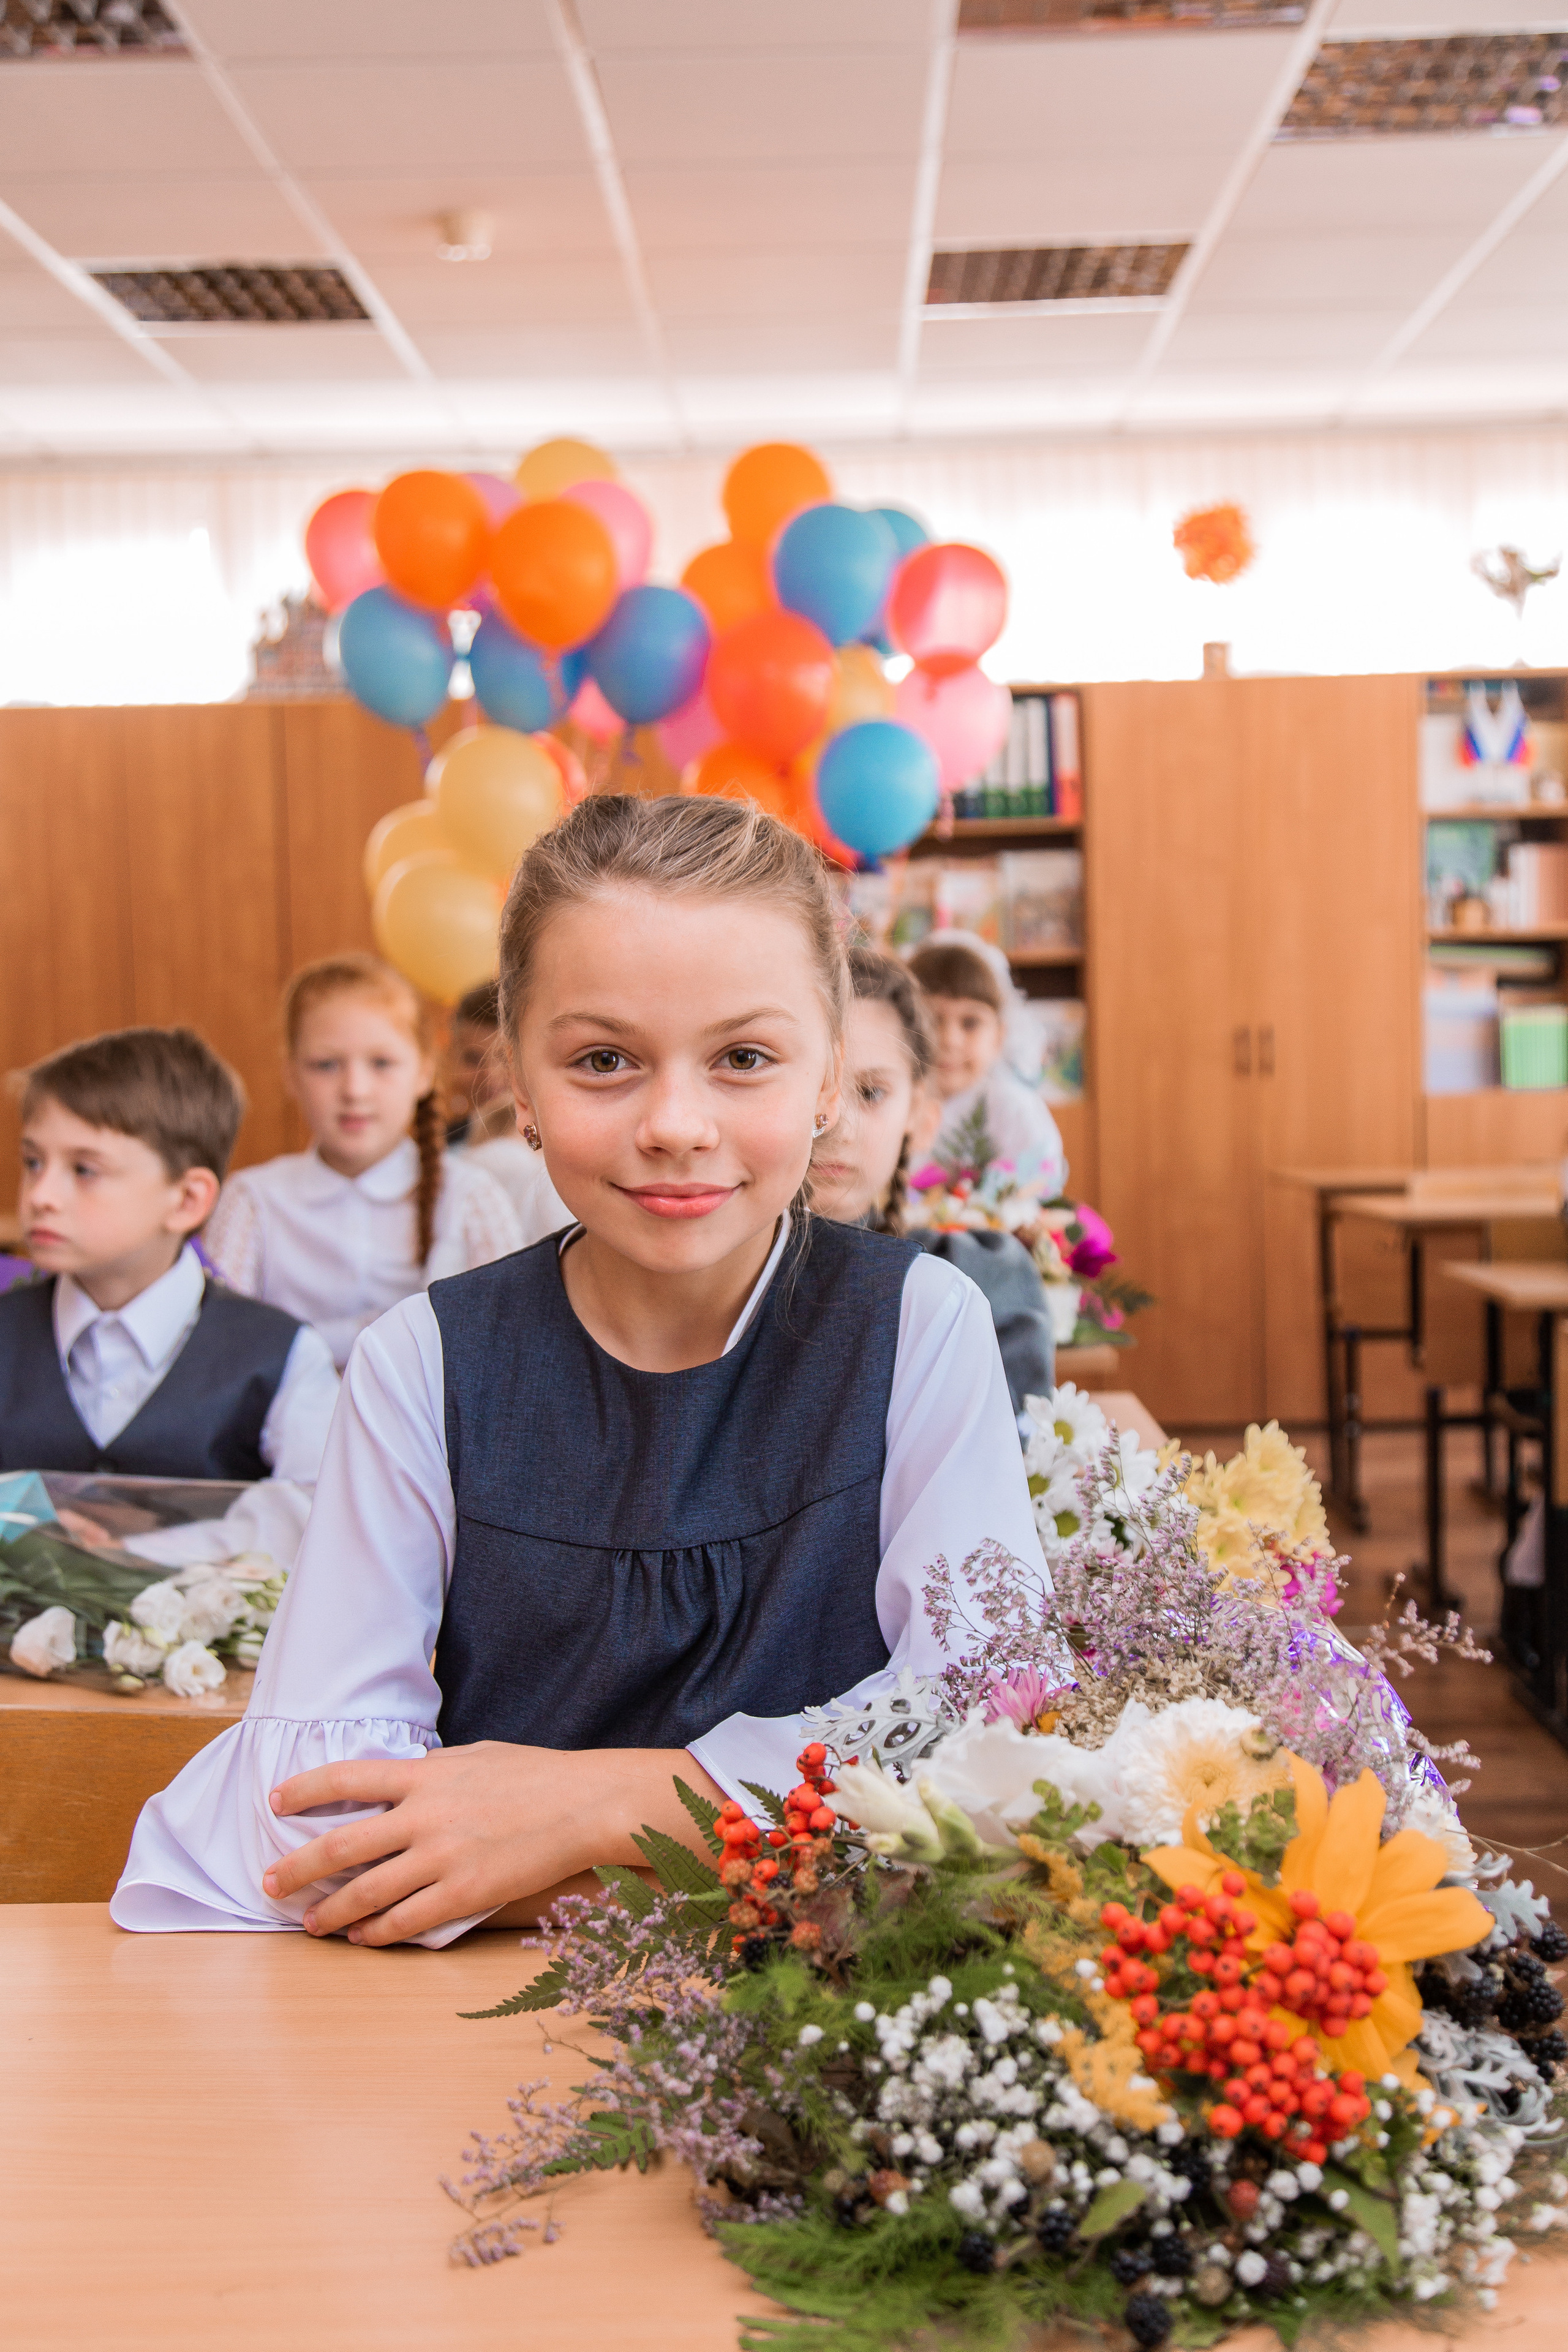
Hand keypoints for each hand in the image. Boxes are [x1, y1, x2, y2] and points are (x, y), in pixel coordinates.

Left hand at [261, 1741, 723, 1947]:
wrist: (584, 1805)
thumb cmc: (535, 1775)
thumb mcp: (476, 1757)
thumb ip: (433, 1773)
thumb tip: (401, 1782)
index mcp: (426, 1774)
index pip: (347, 1776)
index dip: (304, 1789)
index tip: (276, 1801)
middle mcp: (424, 1815)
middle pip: (341, 1844)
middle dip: (297, 1867)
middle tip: (269, 1883)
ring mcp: (442, 1858)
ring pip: (366, 1892)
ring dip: (330, 1911)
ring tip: (309, 1923)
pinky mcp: (465, 1894)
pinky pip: (407, 1921)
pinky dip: (377, 1932)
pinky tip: (362, 1937)